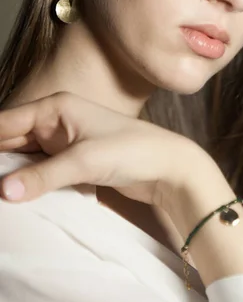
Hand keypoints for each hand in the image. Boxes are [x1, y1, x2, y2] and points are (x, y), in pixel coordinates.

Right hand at [0, 91, 203, 211]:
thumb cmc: (131, 151)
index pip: (5, 123)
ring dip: (8, 172)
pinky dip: (24, 180)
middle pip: (10, 139)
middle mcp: (55, 120)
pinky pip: (37, 170)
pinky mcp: (70, 161)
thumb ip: (42, 176)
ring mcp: (62, 141)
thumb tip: (2, 191)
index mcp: (55, 107)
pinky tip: (12, 194)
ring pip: (21, 156)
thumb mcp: (84, 161)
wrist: (168, 166)